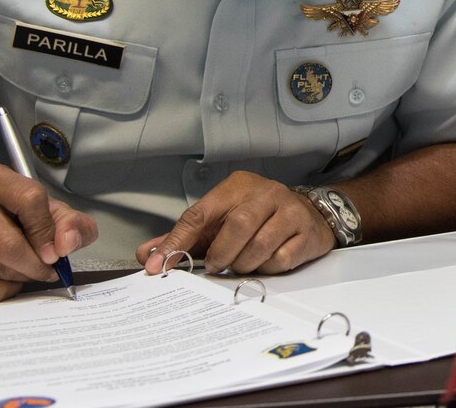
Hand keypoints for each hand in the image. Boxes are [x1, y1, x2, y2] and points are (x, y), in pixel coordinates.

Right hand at [0, 163, 96, 301]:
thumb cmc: (3, 211)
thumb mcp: (42, 205)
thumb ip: (69, 221)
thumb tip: (68, 243)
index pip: (30, 200)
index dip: (47, 231)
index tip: (56, 250)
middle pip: (8, 245)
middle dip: (36, 264)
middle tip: (47, 269)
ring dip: (21, 277)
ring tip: (25, 267)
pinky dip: (3, 289)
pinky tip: (6, 278)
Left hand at [139, 171, 333, 275]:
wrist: (309, 214)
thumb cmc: (256, 219)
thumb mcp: (219, 221)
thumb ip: (184, 237)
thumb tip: (147, 255)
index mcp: (237, 187)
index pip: (199, 214)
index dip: (177, 242)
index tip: (158, 266)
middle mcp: (266, 193)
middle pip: (238, 225)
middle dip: (222, 254)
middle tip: (217, 267)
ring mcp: (291, 211)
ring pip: (260, 245)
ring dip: (244, 264)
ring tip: (242, 264)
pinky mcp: (307, 233)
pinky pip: (282, 259)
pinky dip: (268, 268)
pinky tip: (267, 261)